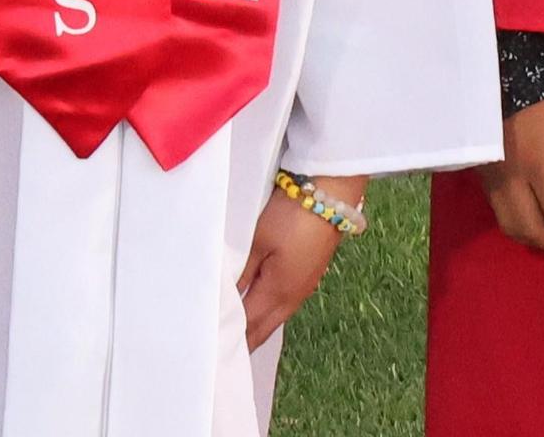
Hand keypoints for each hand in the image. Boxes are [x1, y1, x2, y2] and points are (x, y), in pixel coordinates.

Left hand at [236, 177, 361, 350]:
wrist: (331, 194)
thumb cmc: (290, 215)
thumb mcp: (259, 239)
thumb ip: (241, 271)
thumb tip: (227, 298)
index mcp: (278, 293)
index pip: (248, 326)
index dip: (230, 338)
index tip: (211, 349)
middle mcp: (293, 298)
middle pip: (263, 328)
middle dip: (243, 341)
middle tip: (219, 348)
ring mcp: (304, 287)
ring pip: (274, 318)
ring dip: (255, 326)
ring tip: (234, 330)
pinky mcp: (309, 275)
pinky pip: (283, 305)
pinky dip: (267, 312)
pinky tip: (257, 307)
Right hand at [480, 90, 543, 254]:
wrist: (504, 64)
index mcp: (539, 164)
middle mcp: (512, 178)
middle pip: (531, 229)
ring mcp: (492, 176)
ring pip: (509, 225)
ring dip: (534, 237)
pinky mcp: (480, 171)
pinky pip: (497, 210)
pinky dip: (516, 221)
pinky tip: (531, 212)